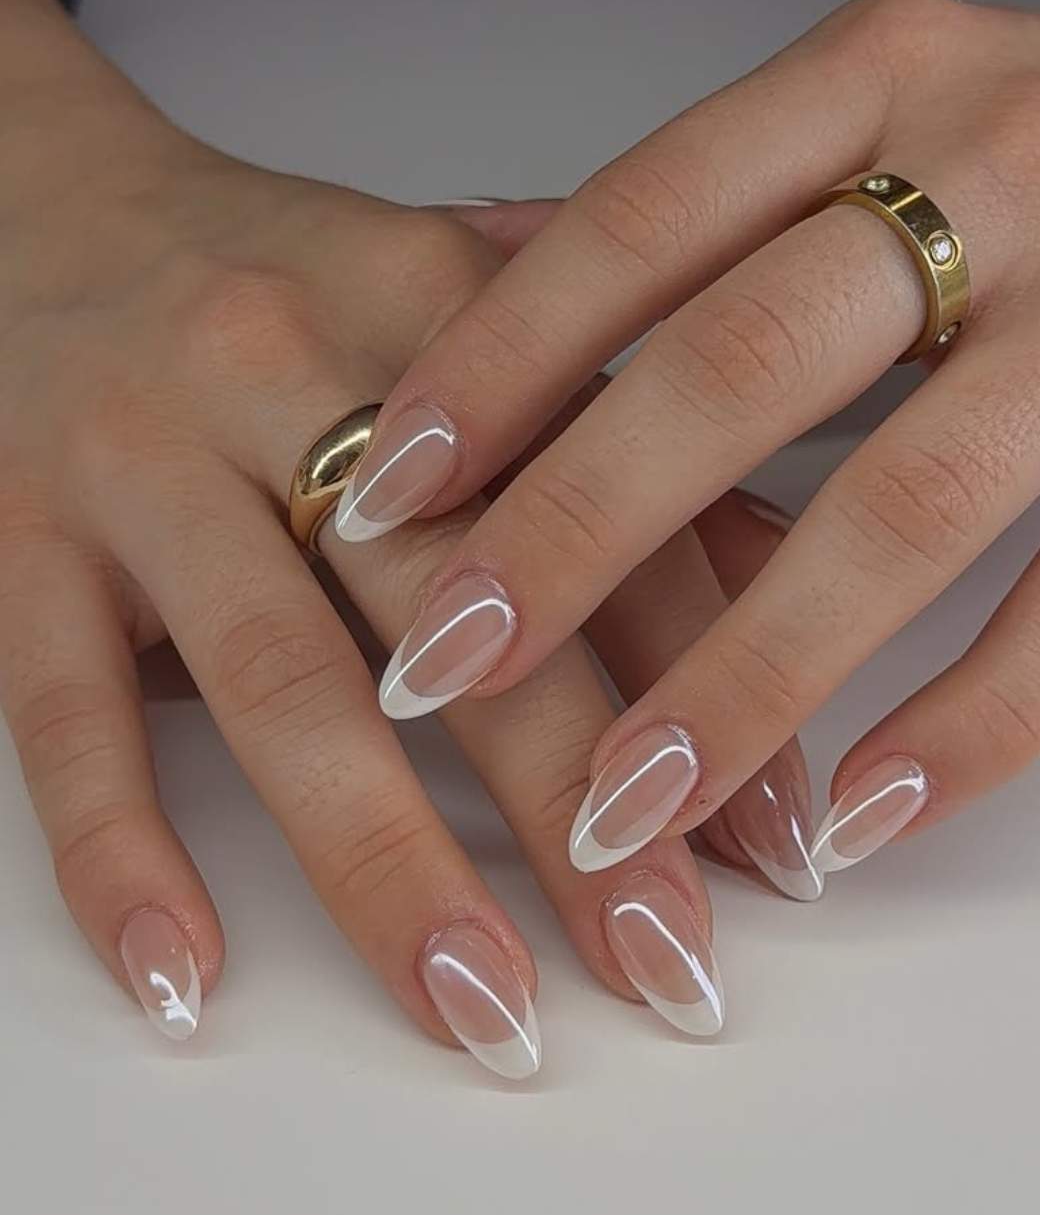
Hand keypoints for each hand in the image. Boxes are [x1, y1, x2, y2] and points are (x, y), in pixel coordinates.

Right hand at [0, 0, 799, 1073]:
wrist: (31, 203)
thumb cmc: (274, 277)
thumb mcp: (453, 295)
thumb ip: (612, 420)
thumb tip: (787, 564)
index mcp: (435, 306)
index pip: (606, 511)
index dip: (713, 679)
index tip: (781, 838)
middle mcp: (287, 372)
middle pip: (457, 608)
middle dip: (577, 803)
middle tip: (669, 966)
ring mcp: (140, 463)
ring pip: (276, 680)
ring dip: (388, 865)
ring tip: (484, 1011)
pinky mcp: (13, 539)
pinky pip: (61, 713)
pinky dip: (120, 854)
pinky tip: (186, 976)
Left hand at [341, 0, 1039, 876]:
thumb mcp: (889, 100)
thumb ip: (708, 195)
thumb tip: (483, 264)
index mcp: (883, 75)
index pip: (645, 221)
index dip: (500, 361)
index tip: (385, 488)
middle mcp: (1002, 174)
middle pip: (747, 367)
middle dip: (577, 534)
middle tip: (450, 667)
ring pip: (907, 510)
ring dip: (747, 674)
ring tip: (628, 800)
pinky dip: (968, 724)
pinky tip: (858, 815)